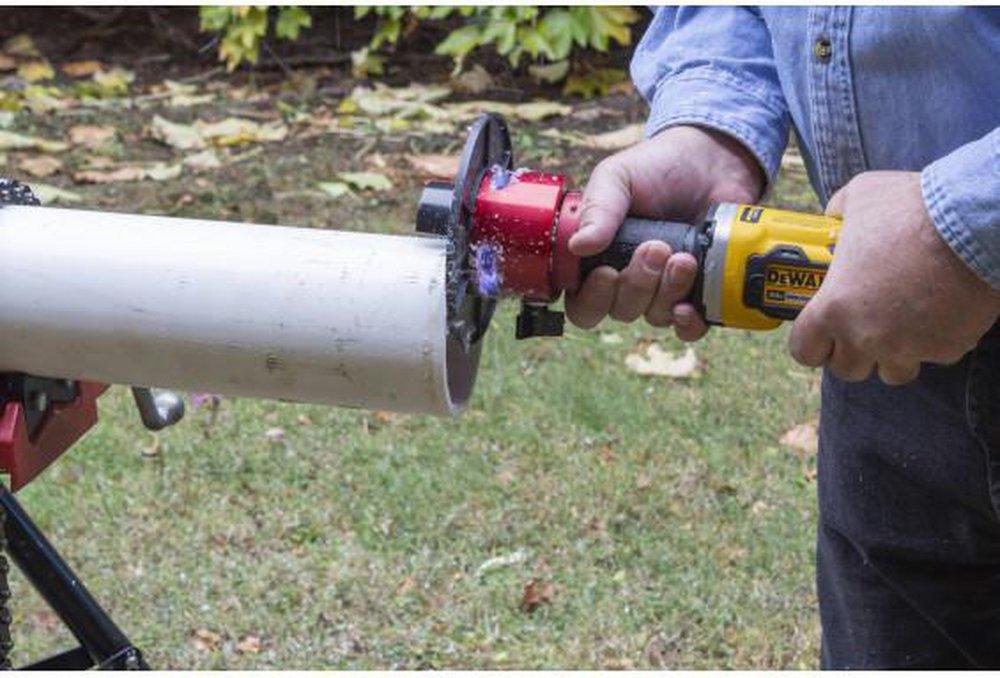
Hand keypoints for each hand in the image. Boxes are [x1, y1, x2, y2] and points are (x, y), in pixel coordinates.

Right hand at [566, 125, 763, 340]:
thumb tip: (578, 246)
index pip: (581, 303)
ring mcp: (663, 290)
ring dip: (668, 292)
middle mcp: (627, 281)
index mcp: (597, 260)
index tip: (607, 272)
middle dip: (638, 283)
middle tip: (656, 247)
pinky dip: (689, 324)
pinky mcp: (699, 293)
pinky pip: (689, 328)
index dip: (591, 299)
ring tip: (684, 257)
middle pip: (620, 311)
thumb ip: (598, 209)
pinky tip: (691, 306)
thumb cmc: (655, 168)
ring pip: (656, 316)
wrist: (711, 161)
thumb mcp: (617, 178)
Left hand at [789, 171, 999, 384]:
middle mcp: (866, 336)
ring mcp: (908, 347)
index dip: (810, 344)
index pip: (804, 350)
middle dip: (851, 352)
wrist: (973, 222)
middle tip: (861, 327)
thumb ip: (837, 214)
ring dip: (892, 354)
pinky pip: (933, 356)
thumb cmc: (910, 208)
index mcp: (834, 308)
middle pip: (847, 369)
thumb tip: (832, 219)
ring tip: (900, 325)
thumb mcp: (858, 197)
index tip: (820, 334)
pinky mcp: (947, 348)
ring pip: (892, 371)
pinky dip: (934, 341)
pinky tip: (938, 313)